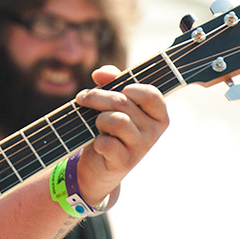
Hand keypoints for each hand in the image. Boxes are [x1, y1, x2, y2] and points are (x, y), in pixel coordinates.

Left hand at [73, 65, 168, 203]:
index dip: (129, 87)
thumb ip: (111, 82)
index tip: (114, 88)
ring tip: (95, 123)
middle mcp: (154, 131)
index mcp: (157, 114)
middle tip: (82, 98)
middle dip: (97, 97)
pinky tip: (97, 144)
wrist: (99, 165)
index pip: (151, 94)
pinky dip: (97, 141)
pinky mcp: (126, 162)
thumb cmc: (108, 128)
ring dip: (98, 119)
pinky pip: (107, 143)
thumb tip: (100, 73)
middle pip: (124, 102)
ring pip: (116, 120)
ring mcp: (141, 148)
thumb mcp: (112, 103)